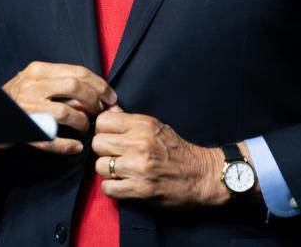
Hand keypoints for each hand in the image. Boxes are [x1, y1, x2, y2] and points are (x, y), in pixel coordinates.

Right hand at [0, 62, 116, 154]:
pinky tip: (76, 148)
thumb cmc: (17, 99)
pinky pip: (51, 139)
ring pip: (66, 113)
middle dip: (94, 101)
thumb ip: (61, 86)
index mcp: (39, 70)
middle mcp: (32, 85)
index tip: (111, 98)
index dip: (100, 85)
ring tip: (86, 127)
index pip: (78, 72)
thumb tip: (95, 96)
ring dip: (82, 122)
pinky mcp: (24, 129)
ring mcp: (27, 108)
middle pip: (75, 88)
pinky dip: (67, 145)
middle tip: (100, 113)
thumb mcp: (36, 83)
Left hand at [90, 107, 232, 207]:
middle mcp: (139, 144)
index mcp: (143, 125)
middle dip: (103, 151)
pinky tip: (123, 185)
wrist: (202, 176)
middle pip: (98, 143)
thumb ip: (131, 122)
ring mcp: (138, 167)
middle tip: (115, 156)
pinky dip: (112, 188)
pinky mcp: (139, 189)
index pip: (103, 121)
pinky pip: (107, 188)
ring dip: (108, 171)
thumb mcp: (157, 127)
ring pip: (100, 166)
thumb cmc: (179, 151)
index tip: (110, 137)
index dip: (103, 130)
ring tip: (121, 172)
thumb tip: (109, 111)